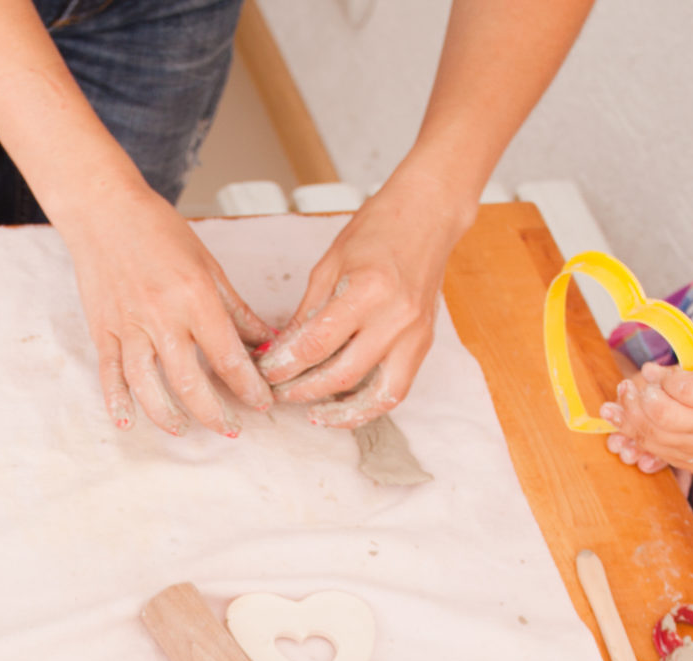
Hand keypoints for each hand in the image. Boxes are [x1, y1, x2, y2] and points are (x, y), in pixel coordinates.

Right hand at [66, 186, 274, 437]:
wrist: (104, 211)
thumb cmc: (159, 232)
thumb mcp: (208, 266)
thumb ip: (236, 309)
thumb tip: (266, 341)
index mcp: (194, 297)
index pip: (228, 354)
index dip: (248, 385)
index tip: (261, 402)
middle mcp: (162, 315)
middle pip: (189, 380)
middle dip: (214, 412)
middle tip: (230, 427)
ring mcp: (128, 325)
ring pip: (147, 383)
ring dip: (167, 414)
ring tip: (183, 429)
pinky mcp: (103, 329)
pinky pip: (109, 373)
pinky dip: (116, 400)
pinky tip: (127, 422)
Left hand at [254, 175, 462, 427]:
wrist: (428, 215)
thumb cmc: (377, 231)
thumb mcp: (330, 266)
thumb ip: (307, 314)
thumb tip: (280, 352)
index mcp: (366, 292)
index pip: (315, 345)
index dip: (284, 365)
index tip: (265, 372)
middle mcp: (395, 318)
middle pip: (341, 376)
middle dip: (303, 391)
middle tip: (279, 392)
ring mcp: (415, 334)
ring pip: (377, 395)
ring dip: (341, 412)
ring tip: (314, 414)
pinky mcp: (424, 344)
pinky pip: (397, 388)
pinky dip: (370, 405)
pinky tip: (345, 406)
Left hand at [598, 364, 692, 481]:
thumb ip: (688, 375)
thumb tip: (648, 370)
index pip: (687, 389)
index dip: (665, 379)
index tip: (653, 370)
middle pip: (664, 416)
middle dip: (640, 399)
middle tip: (628, 384)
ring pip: (652, 435)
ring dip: (627, 415)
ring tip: (618, 396)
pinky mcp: (680, 461)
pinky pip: (649, 447)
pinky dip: (629, 431)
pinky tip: (615, 416)